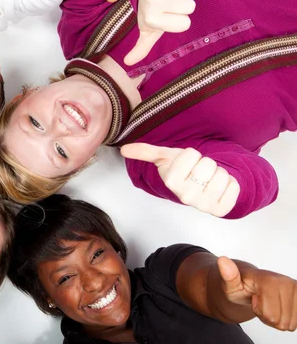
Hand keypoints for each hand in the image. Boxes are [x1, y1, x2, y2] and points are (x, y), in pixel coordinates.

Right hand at [121, 143, 239, 216]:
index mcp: (172, 182)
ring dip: (218, 172)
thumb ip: (145, 152)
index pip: (191, 153)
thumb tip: (124, 149)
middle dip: (205, 163)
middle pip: (207, 163)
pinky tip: (219, 187)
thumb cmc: (184, 170)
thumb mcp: (166, 158)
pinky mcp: (222, 209)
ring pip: (222, 173)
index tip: (187, 163)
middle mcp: (186, 196)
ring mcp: (204, 205)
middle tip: (198, 172)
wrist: (201, 186)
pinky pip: (234, 185)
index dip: (191, 154)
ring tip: (208, 179)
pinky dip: (230, 182)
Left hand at [124, 0, 194, 64]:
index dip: (180, 19)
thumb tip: (128, 63)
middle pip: (190, 7)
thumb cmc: (150, 9)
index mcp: (150, 18)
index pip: (185, 24)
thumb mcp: (147, 29)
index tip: (167, 14)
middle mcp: (152, 2)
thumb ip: (141, 48)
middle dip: (182, 4)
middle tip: (168, 1)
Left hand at [218, 257, 296, 330]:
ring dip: (277, 317)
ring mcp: (295, 288)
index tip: (253, 298)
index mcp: (269, 279)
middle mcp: (286, 282)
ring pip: (290, 324)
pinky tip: (275, 306)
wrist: (246, 282)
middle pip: (281, 322)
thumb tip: (222, 261)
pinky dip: (286, 318)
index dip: (259, 311)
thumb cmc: (237, 285)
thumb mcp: (228, 284)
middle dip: (268, 316)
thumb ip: (228, 276)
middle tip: (259, 302)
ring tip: (266, 303)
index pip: (271, 316)